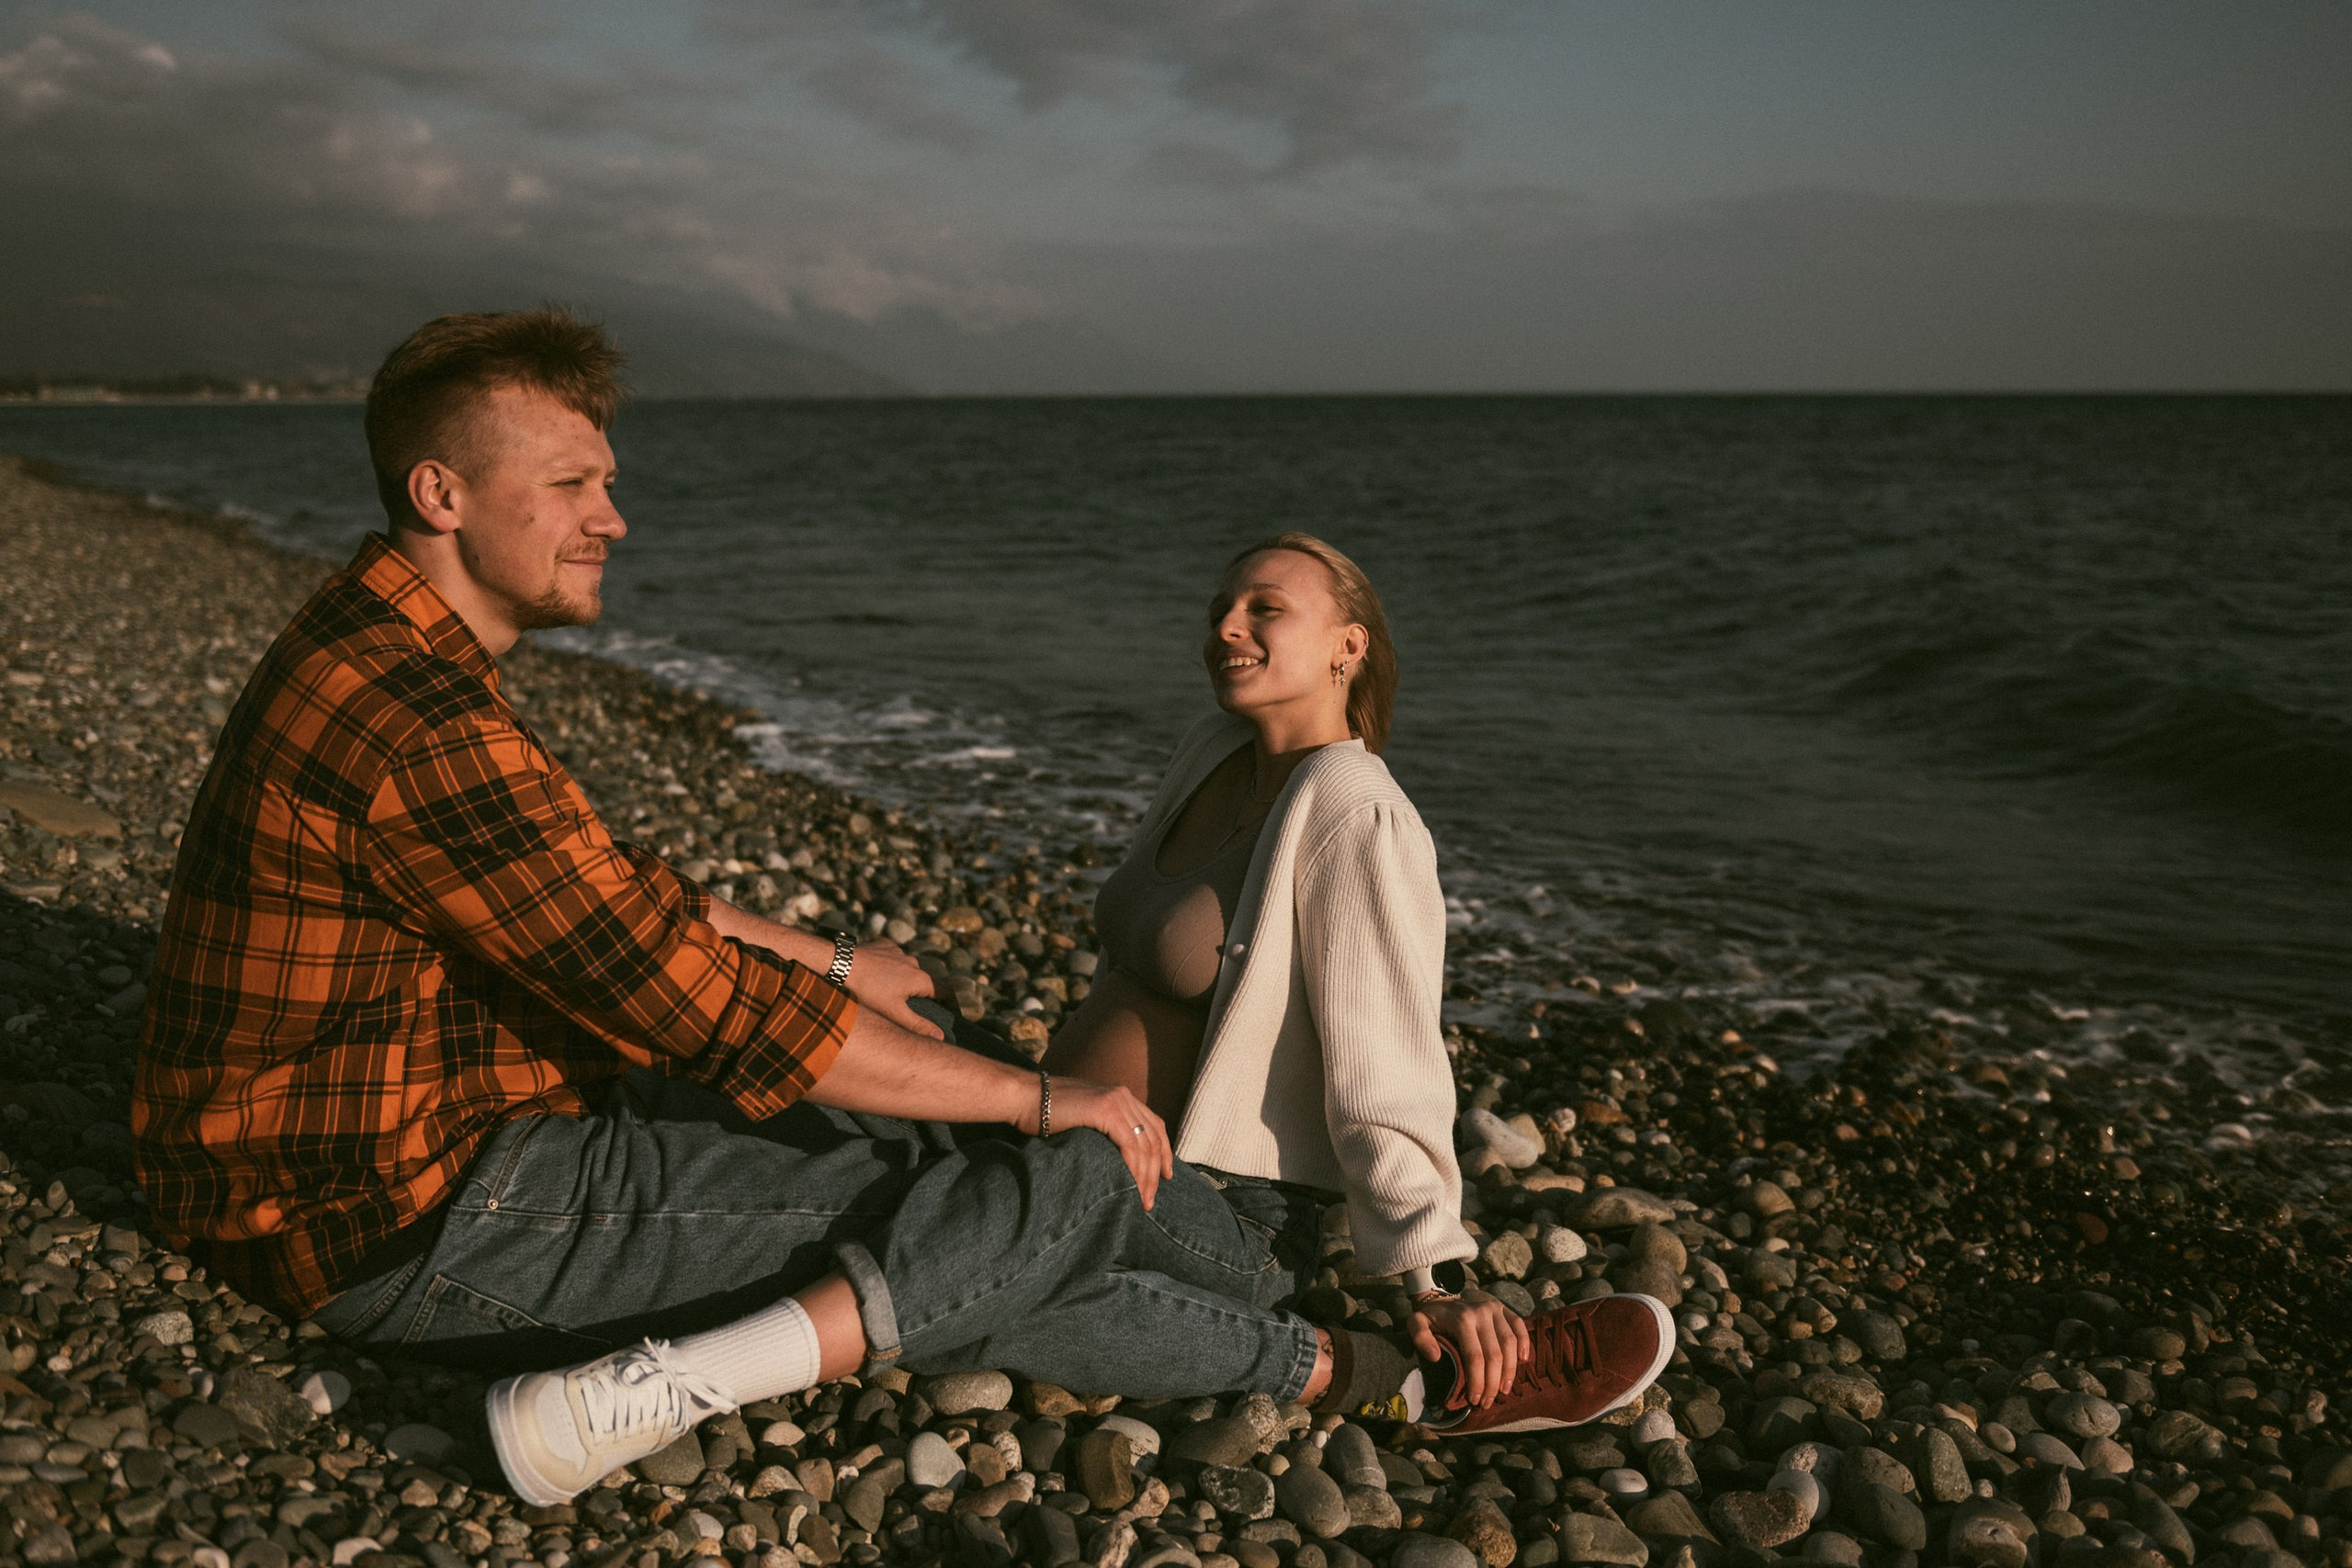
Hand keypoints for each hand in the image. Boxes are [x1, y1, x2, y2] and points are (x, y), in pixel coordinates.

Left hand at [844, 940, 943, 1038]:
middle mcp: (913, 962)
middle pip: (923, 981)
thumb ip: (918, 1025)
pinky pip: (890, 958)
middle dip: (920, 994)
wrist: (839, 964)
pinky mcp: (882, 945)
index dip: (950, 1004)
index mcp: (920, 978)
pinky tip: (875, 976)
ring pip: (905, 969)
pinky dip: (887, 967)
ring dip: (902, 980)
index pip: (945, 992)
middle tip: (910, 1009)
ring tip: (886, 994)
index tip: (952, 1013)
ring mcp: (897, 951)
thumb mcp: (893, 1013)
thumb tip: (941, 1036)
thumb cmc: (866, 991)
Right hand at [1019, 1076, 1173, 1210]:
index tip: (1166, 1177)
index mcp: (1121, 1096)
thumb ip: (1102, 1131)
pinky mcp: (1107, 1109)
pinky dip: (1134, 1167)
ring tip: (1141, 1200)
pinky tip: (1131, 1185)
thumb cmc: (1045, 1114)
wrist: (1024, 1097)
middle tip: (1150, 1200)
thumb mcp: (1083, 1120)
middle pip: (1154, 1138)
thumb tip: (1117, 1161)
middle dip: (1156, 1172)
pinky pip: (1130, 1144)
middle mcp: (1124, 1096)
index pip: (1154, 1125)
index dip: (1164, 1153)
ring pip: (1144, 1144)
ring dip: (1146, 1176)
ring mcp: (1117, 1100)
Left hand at [1411, 1290, 1531, 1407]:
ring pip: (1510, 1344)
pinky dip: (1524, 1343)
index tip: (1474, 1400)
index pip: (1474, 1357)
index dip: (1477, 1382)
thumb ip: (1420, 1338)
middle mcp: (1482, 1313)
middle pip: (1494, 1354)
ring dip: (1509, 1371)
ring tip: (1503, 1391)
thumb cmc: (1431, 1316)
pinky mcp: (1504, 1308)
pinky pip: (1520, 1326)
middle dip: (1492, 1383)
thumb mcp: (1416, 1323)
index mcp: (1461, 1319)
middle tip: (1487, 1401)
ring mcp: (1495, 1309)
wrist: (1442, 1292)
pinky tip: (1523, 1361)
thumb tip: (1435, 1357)